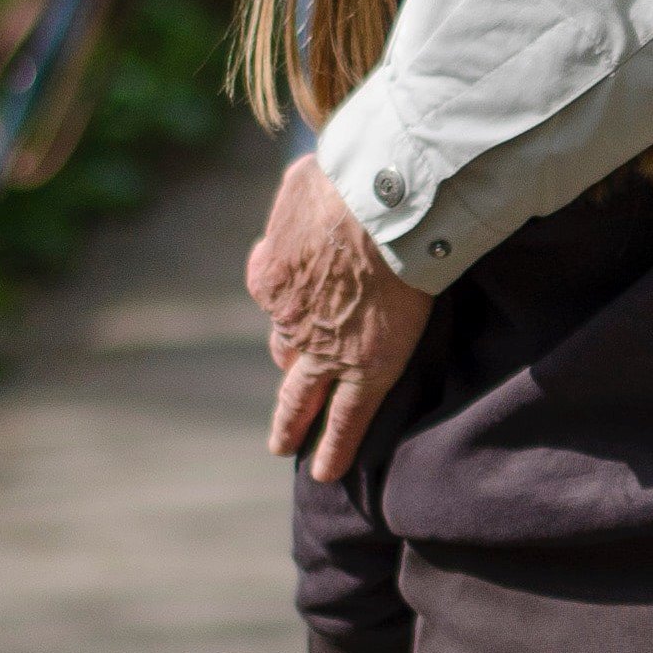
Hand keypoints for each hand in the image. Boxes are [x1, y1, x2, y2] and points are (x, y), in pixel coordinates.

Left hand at [249, 155, 433, 481]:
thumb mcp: (301, 181)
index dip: (290, 309)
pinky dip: (334, 449)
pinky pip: (344, 419)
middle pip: (284, 354)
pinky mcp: (364, 368)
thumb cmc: (347, 179)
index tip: (303, 310)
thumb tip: (301, 192)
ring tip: (291, 446)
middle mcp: (287, 319)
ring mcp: (323, 349)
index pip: (275, 302)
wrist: (382, 203)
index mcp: (270, 275)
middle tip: (280, 408)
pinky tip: (327, 472)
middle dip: (284, 380)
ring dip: (295, 423)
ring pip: (301, 396)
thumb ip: (295, 200)